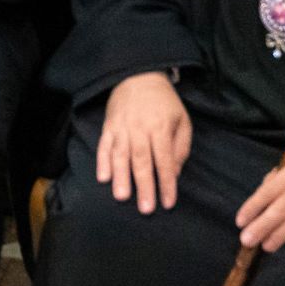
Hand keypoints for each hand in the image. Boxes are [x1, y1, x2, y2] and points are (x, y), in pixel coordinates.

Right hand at [97, 71, 190, 212]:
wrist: (139, 76)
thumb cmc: (164, 103)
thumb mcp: (182, 120)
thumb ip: (180, 147)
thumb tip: (174, 173)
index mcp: (160, 127)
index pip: (164, 160)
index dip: (166, 182)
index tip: (168, 203)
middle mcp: (139, 128)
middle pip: (142, 161)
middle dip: (144, 186)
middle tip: (145, 209)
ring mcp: (121, 127)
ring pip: (121, 155)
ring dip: (121, 177)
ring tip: (122, 196)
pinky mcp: (108, 126)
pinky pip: (104, 146)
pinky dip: (102, 162)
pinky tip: (103, 177)